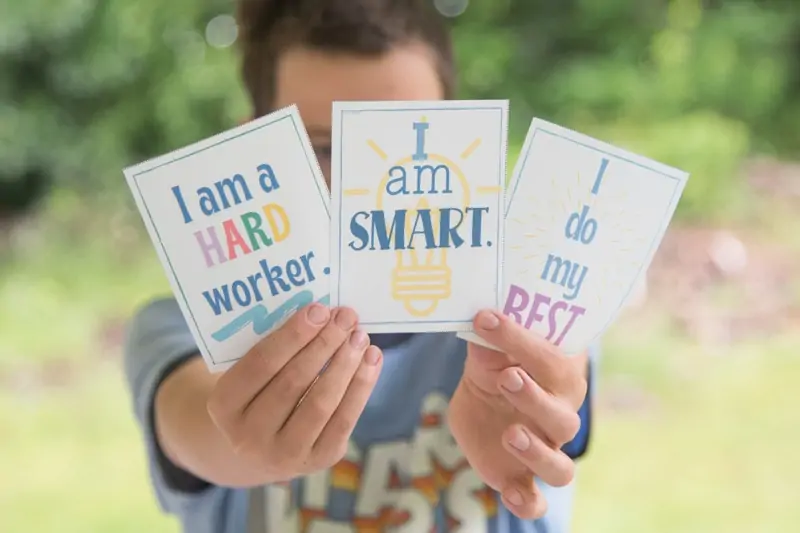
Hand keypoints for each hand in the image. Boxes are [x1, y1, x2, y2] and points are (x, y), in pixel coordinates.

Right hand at [206, 304, 382, 482]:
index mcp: (224, 405)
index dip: (292, 335)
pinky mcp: (317, 461)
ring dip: (346, 364)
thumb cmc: (259, 393)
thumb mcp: (249, 374)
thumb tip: (321, 314)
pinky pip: (344, 420)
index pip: (261, 364)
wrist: (261, 448)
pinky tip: (371, 359)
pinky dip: (361, 386)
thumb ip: (275, 348)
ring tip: (360, 337)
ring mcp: (283, 454)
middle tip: (346, 317)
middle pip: (294, 381)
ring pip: (321, 403)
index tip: (319, 310)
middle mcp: (248, 436)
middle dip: (324, 344)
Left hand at [448, 310, 587, 518]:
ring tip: (510, 434)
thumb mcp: (487, 352)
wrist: (482, 400)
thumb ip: (488, 343)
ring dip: (537, 453)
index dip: (522, 341)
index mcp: (560, 377)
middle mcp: (560, 415)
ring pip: (560, 467)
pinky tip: (508, 492)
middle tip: (506, 377)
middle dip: (534, 398)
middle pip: (563, 416)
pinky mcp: (523, 479)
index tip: (486, 319)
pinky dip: (527, 503)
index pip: (554, 360)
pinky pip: (536, 501)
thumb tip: (482, 320)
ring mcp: (545, 451)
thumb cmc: (495, 366)